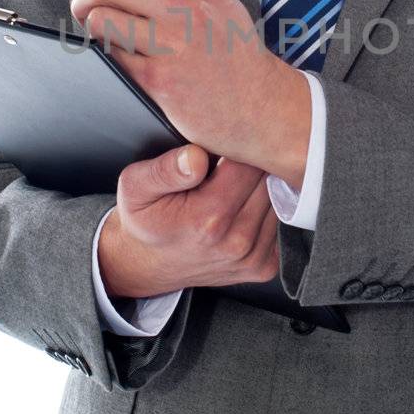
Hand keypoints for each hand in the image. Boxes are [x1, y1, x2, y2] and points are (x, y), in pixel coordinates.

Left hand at [70, 0, 304, 174]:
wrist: (264, 107)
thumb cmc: (235, 56)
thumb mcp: (220, 2)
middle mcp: (188, 6)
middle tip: (89, 11)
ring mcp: (173, 42)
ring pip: (101, 15)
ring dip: (92, 26)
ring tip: (103, 36)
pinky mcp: (160, 78)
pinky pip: (110, 55)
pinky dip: (108, 56)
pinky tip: (123, 60)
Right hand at [98, 144, 280, 298]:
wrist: (147, 265)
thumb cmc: (144, 221)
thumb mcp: (136, 186)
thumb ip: (164, 169)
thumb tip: (196, 158)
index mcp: (209, 218)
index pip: (249, 163)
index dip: (238, 147)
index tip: (222, 147)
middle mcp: (237, 241)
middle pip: (267, 180)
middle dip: (251, 166)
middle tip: (225, 166)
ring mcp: (253, 257)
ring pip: (277, 200)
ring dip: (259, 188)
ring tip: (229, 188)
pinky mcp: (263, 266)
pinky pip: (277, 223)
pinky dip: (264, 212)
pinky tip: (239, 210)